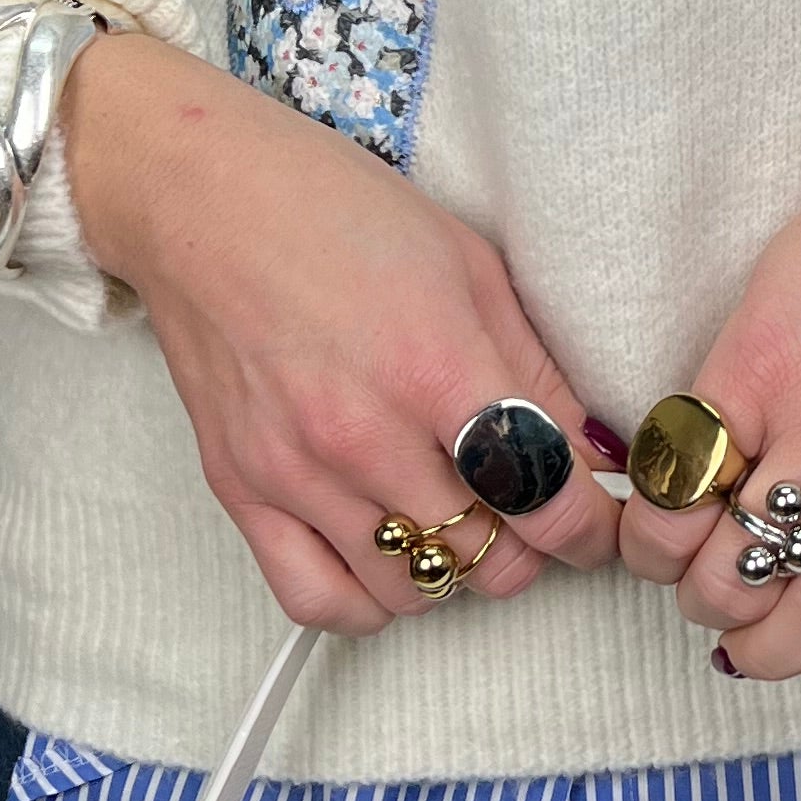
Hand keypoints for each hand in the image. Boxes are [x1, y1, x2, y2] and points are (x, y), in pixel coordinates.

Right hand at [60, 32, 626, 632]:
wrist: (202, 200)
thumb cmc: (338, 213)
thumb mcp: (472, 266)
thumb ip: (538, 372)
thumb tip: (594, 456)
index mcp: (436, 366)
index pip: (545, 498)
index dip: (592, 528)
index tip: (597, 522)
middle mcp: (364, 434)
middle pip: (488, 559)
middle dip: (530, 546)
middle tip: (528, 509)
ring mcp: (296, 472)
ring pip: (412, 589)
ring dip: (452, 569)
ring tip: (456, 519)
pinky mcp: (241, 491)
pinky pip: (318, 599)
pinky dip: (368, 599)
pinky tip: (387, 554)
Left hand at [617, 29, 800, 719]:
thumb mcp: (769, 285)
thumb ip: (731, 382)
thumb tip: (687, 470)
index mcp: (757, 366)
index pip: (673, 500)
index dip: (650, 550)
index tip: (657, 552)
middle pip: (738, 565)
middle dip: (707, 605)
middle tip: (710, 603)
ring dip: (776, 647)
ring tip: (758, 652)